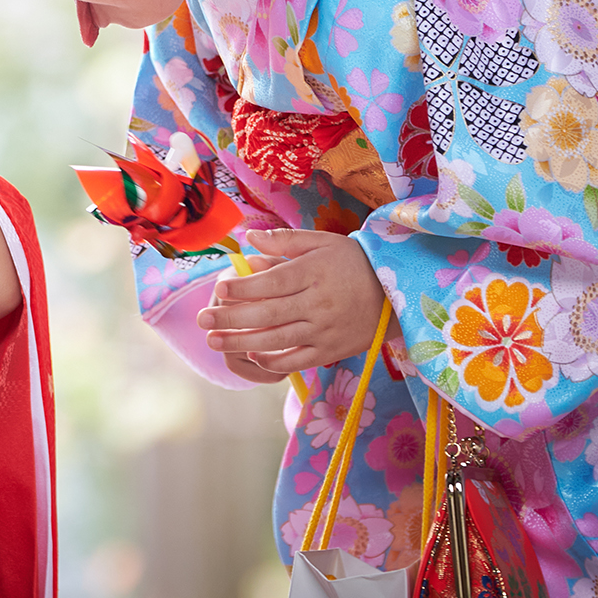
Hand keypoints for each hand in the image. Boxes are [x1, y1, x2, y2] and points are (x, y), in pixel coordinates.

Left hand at [195, 229, 385, 375]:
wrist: (396, 293)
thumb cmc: (352, 262)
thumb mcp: (322, 241)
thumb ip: (284, 239)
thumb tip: (248, 236)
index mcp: (314, 273)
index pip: (272, 282)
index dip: (243, 287)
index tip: (219, 289)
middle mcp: (318, 303)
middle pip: (268, 313)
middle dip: (231, 318)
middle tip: (202, 320)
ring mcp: (324, 330)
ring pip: (277, 340)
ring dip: (242, 343)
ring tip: (214, 342)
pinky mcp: (331, 350)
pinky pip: (297, 360)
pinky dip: (273, 361)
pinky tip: (252, 356)